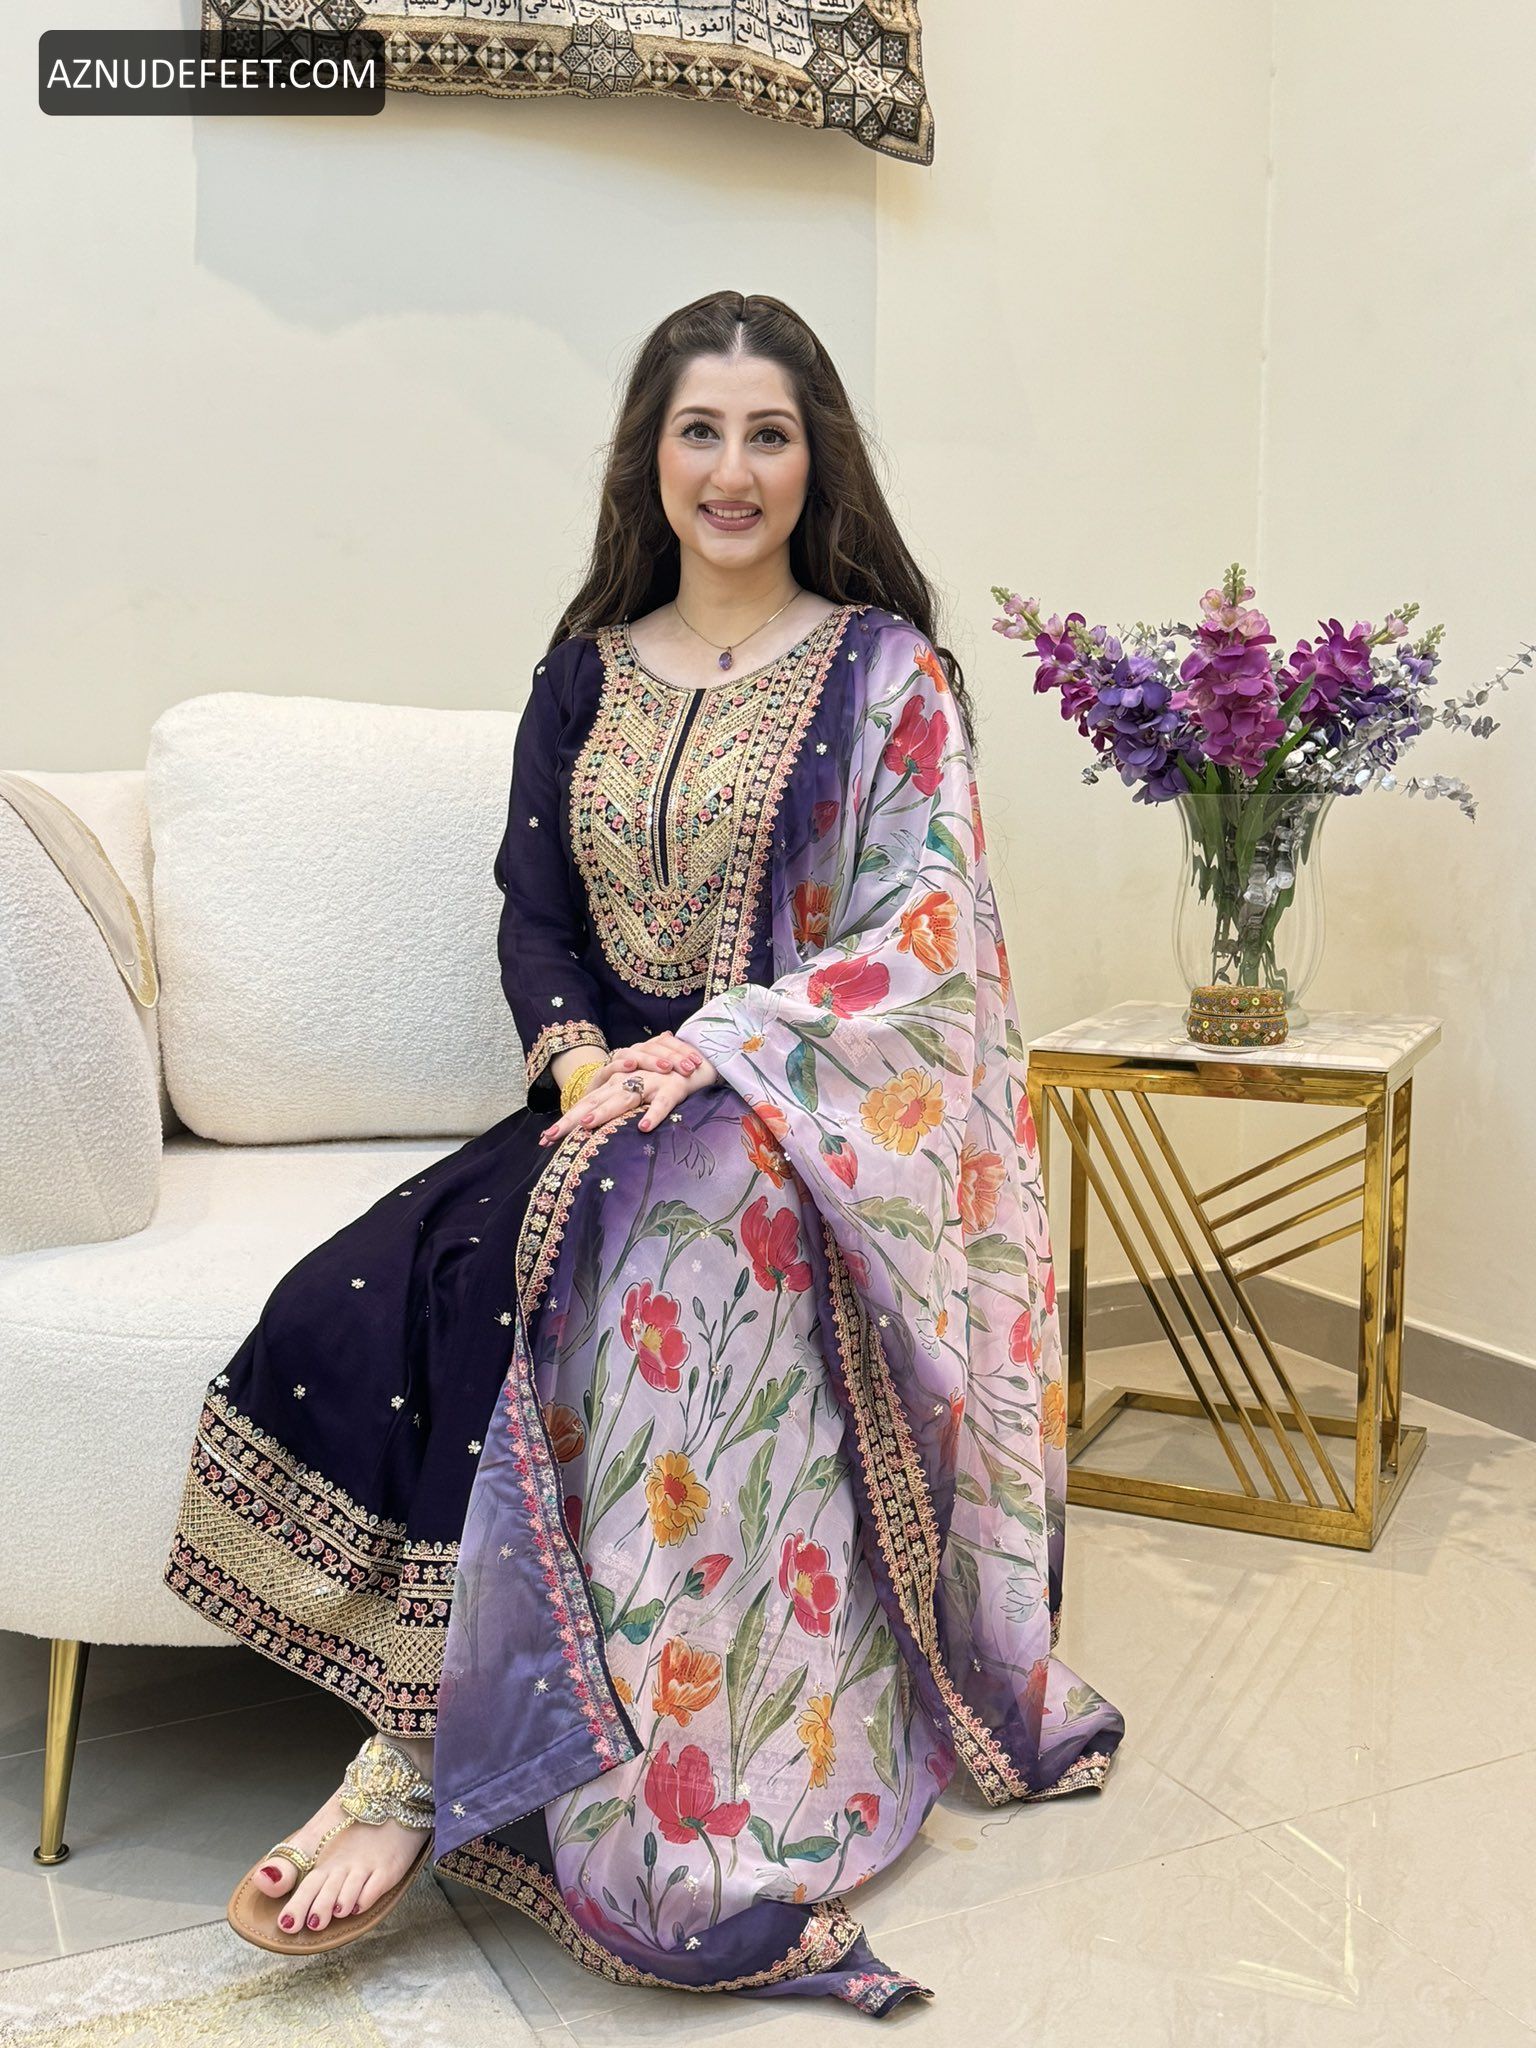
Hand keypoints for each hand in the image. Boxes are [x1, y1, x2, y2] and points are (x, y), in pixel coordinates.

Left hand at [539, 1033, 717, 1146]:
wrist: (700, 1058)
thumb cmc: (666, 1078)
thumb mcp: (638, 1090)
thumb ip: (619, 1104)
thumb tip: (595, 1127)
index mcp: (618, 1082)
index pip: (588, 1103)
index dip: (567, 1120)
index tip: (544, 1139)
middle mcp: (628, 1080)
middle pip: (597, 1101)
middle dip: (574, 1119)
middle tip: (552, 1136)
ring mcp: (650, 1082)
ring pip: (623, 1098)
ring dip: (605, 1112)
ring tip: (587, 1126)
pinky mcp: (672, 1087)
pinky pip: (662, 1103)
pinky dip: (653, 1114)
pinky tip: (644, 1127)